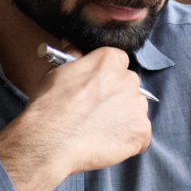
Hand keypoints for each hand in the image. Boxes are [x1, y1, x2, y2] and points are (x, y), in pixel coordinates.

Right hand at [0, 46, 151, 190]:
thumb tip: (74, 47)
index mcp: (109, 60)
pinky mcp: (141, 131)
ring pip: (135, 111)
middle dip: (116, 98)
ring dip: (122, 119)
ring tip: (98, 130)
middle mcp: (128, 79)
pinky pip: (140, 136)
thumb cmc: (49, 108)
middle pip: (129, 86)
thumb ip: (74, 58)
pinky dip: (128, 141)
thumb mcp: (57, 71)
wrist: (51, 142)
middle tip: (95, 113)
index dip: (107, 76)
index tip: (97, 89)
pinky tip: (107, 143)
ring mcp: (138, 106)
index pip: (119, 61)